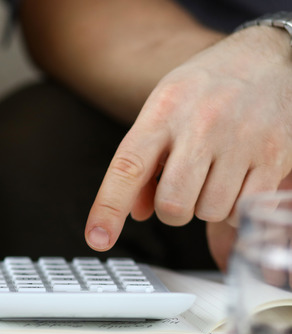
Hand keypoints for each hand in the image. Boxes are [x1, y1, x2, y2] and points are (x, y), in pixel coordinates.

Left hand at [85, 26, 291, 251]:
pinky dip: (235, 209)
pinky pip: (244, 209)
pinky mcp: (275, 154)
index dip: (109, 208)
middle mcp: (201, 125)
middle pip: (173, 204)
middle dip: (172, 211)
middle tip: (181, 191)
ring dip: (206, 208)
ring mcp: (241, 140)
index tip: (98, 238)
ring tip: (213, 177)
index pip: (128, 167)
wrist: (265, 57)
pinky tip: (235, 183)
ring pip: (209, 212)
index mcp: (163, 112)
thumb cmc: (204, 89)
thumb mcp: (162, 111)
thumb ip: (143, 161)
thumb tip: (137, 213)